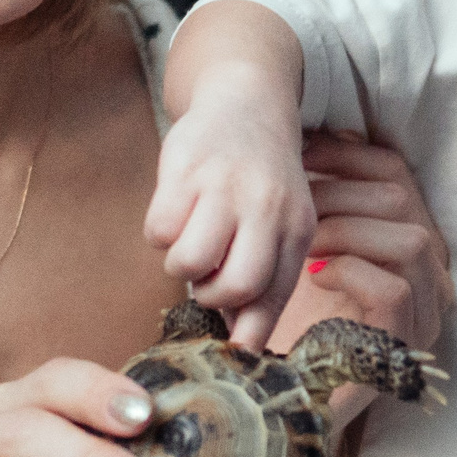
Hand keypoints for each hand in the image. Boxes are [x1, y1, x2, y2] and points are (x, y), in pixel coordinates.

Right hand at [146, 60, 317, 341]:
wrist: (246, 100)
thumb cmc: (260, 178)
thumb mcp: (279, 222)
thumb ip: (265, 276)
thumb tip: (241, 346)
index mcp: (297, 229)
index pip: (274, 298)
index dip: (249, 336)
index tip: (231, 355)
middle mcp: (268, 209)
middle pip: (237, 287)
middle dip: (211, 297)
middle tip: (206, 280)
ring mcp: (226, 188)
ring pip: (190, 262)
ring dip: (180, 265)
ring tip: (190, 241)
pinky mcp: (186, 169)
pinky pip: (159, 230)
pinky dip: (159, 232)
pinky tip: (176, 212)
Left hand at [263, 131, 453, 355]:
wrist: (283, 394)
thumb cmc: (287, 317)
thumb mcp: (301, 244)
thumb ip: (318, 198)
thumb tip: (319, 131)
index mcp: (408, 238)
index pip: (395, 173)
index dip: (348, 153)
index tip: (299, 152)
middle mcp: (430, 271)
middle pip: (405, 200)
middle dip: (340, 192)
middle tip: (290, 201)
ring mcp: (426, 311)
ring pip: (413, 241)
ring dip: (347, 230)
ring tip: (301, 240)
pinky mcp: (406, 345)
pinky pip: (396, 291)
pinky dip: (352, 272)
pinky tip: (315, 275)